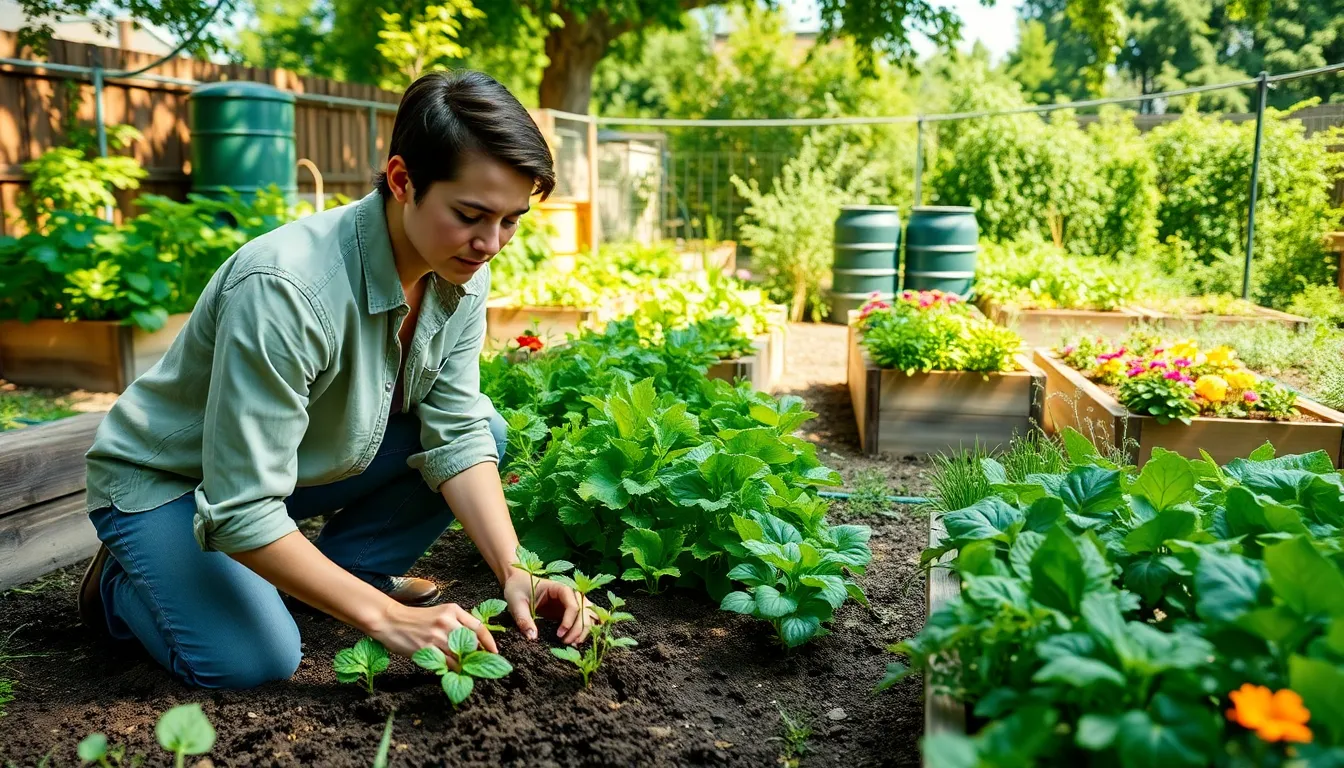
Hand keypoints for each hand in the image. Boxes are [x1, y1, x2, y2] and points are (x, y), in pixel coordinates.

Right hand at [368, 601, 494, 666]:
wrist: (391, 621)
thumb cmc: (416, 619)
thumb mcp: (440, 613)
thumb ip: (456, 623)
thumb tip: (474, 641)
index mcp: (453, 610)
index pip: (478, 627)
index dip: (489, 642)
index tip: (494, 652)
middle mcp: (447, 621)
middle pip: (471, 643)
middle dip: (478, 656)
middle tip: (481, 664)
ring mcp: (437, 636)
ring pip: (460, 655)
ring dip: (465, 665)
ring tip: (467, 669)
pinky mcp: (427, 649)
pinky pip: (446, 663)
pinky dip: (452, 669)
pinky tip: (453, 671)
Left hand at [503, 570, 595, 644]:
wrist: (517, 582)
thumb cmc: (517, 589)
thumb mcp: (516, 603)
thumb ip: (524, 620)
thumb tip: (533, 638)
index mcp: (560, 587)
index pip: (574, 605)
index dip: (569, 622)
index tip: (559, 635)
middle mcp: (571, 593)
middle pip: (585, 611)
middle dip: (579, 629)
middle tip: (566, 643)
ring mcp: (572, 602)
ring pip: (589, 615)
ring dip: (584, 630)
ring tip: (573, 644)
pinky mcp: (569, 611)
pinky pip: (584, 619)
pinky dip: (585, 629)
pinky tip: (578, 640)